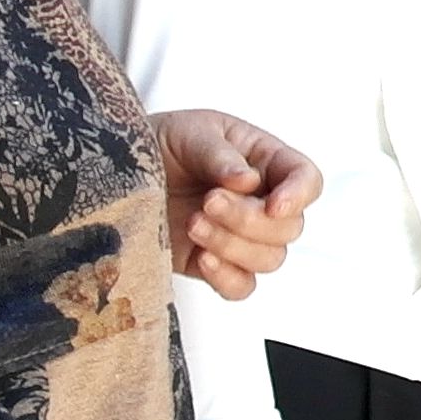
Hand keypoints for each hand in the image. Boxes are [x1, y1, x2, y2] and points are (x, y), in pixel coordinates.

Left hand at [152, 107, 319, 297]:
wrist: (113, 173)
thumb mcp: (189, 132)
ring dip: (232, 245)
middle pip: (289, 228)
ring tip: (193, 222)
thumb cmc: (158, 142)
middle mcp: (260, 201)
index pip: (307, 180)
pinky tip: (200, 257)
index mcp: (265, 161)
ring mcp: (238, 237)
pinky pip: (241, 286)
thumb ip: (219, 154)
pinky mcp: (211, 264)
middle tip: (208, 201)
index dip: (299, 195)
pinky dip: (226, 277)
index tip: (273, 205)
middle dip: (249, 219)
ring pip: (269, 259)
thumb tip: (247, 180)